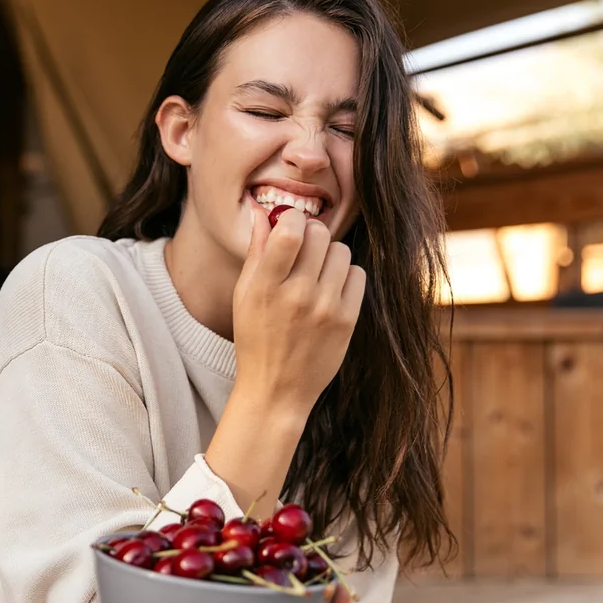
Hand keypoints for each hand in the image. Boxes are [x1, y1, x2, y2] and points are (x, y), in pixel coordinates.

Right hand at [232, 208, 366, 413]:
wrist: (277, 390)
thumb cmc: (255, 339)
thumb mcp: (244, 295)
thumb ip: (256, 252)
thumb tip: (263, 212)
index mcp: (266, 287)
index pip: (290, 231)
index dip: (291, 219)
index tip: (288, 228)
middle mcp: (297, 295)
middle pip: (319, 234)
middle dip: (311, 234)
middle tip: (303, 249)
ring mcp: (326, 308)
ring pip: (341, 251)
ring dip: (328, 255)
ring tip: (316, 274)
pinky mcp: (347, 320)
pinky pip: (357, 275)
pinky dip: (345, 276)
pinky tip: (330, 290)